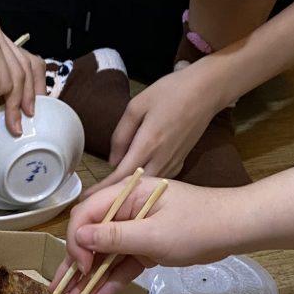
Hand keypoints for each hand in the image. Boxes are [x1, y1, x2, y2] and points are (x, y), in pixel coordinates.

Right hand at [51, 178, 239, 293]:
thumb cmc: (198, 225)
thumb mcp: (154, 234)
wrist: (236, 230)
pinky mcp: (146, 247)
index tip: (82, 266)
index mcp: (126, 195)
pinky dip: (111, 281)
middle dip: (75, 264)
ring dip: (89, 278)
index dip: (77, 241)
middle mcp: (126, 210)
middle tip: (58, 290)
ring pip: (105, 255)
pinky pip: (123, 264)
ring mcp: (136, 230)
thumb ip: (115, 238)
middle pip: (91, 237)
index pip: (86, 215)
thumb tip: (79, 239)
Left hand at [87, 57, 229, 194]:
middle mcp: (162, 158)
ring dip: (130, 194)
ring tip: (111, 199)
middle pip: (134, 187)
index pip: (121, 175)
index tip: (86, 199)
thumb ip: (121, 135)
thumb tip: (113, 161)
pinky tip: (137, 186)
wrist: (207, 90)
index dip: (102, 190)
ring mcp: (173, 162)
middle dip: (113, 196)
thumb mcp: (136, 106)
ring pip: (148, 187)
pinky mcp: (181, 162)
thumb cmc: (171, 92)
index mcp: (148, 144)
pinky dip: (146, 187)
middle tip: (94, 203)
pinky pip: (160, 180)